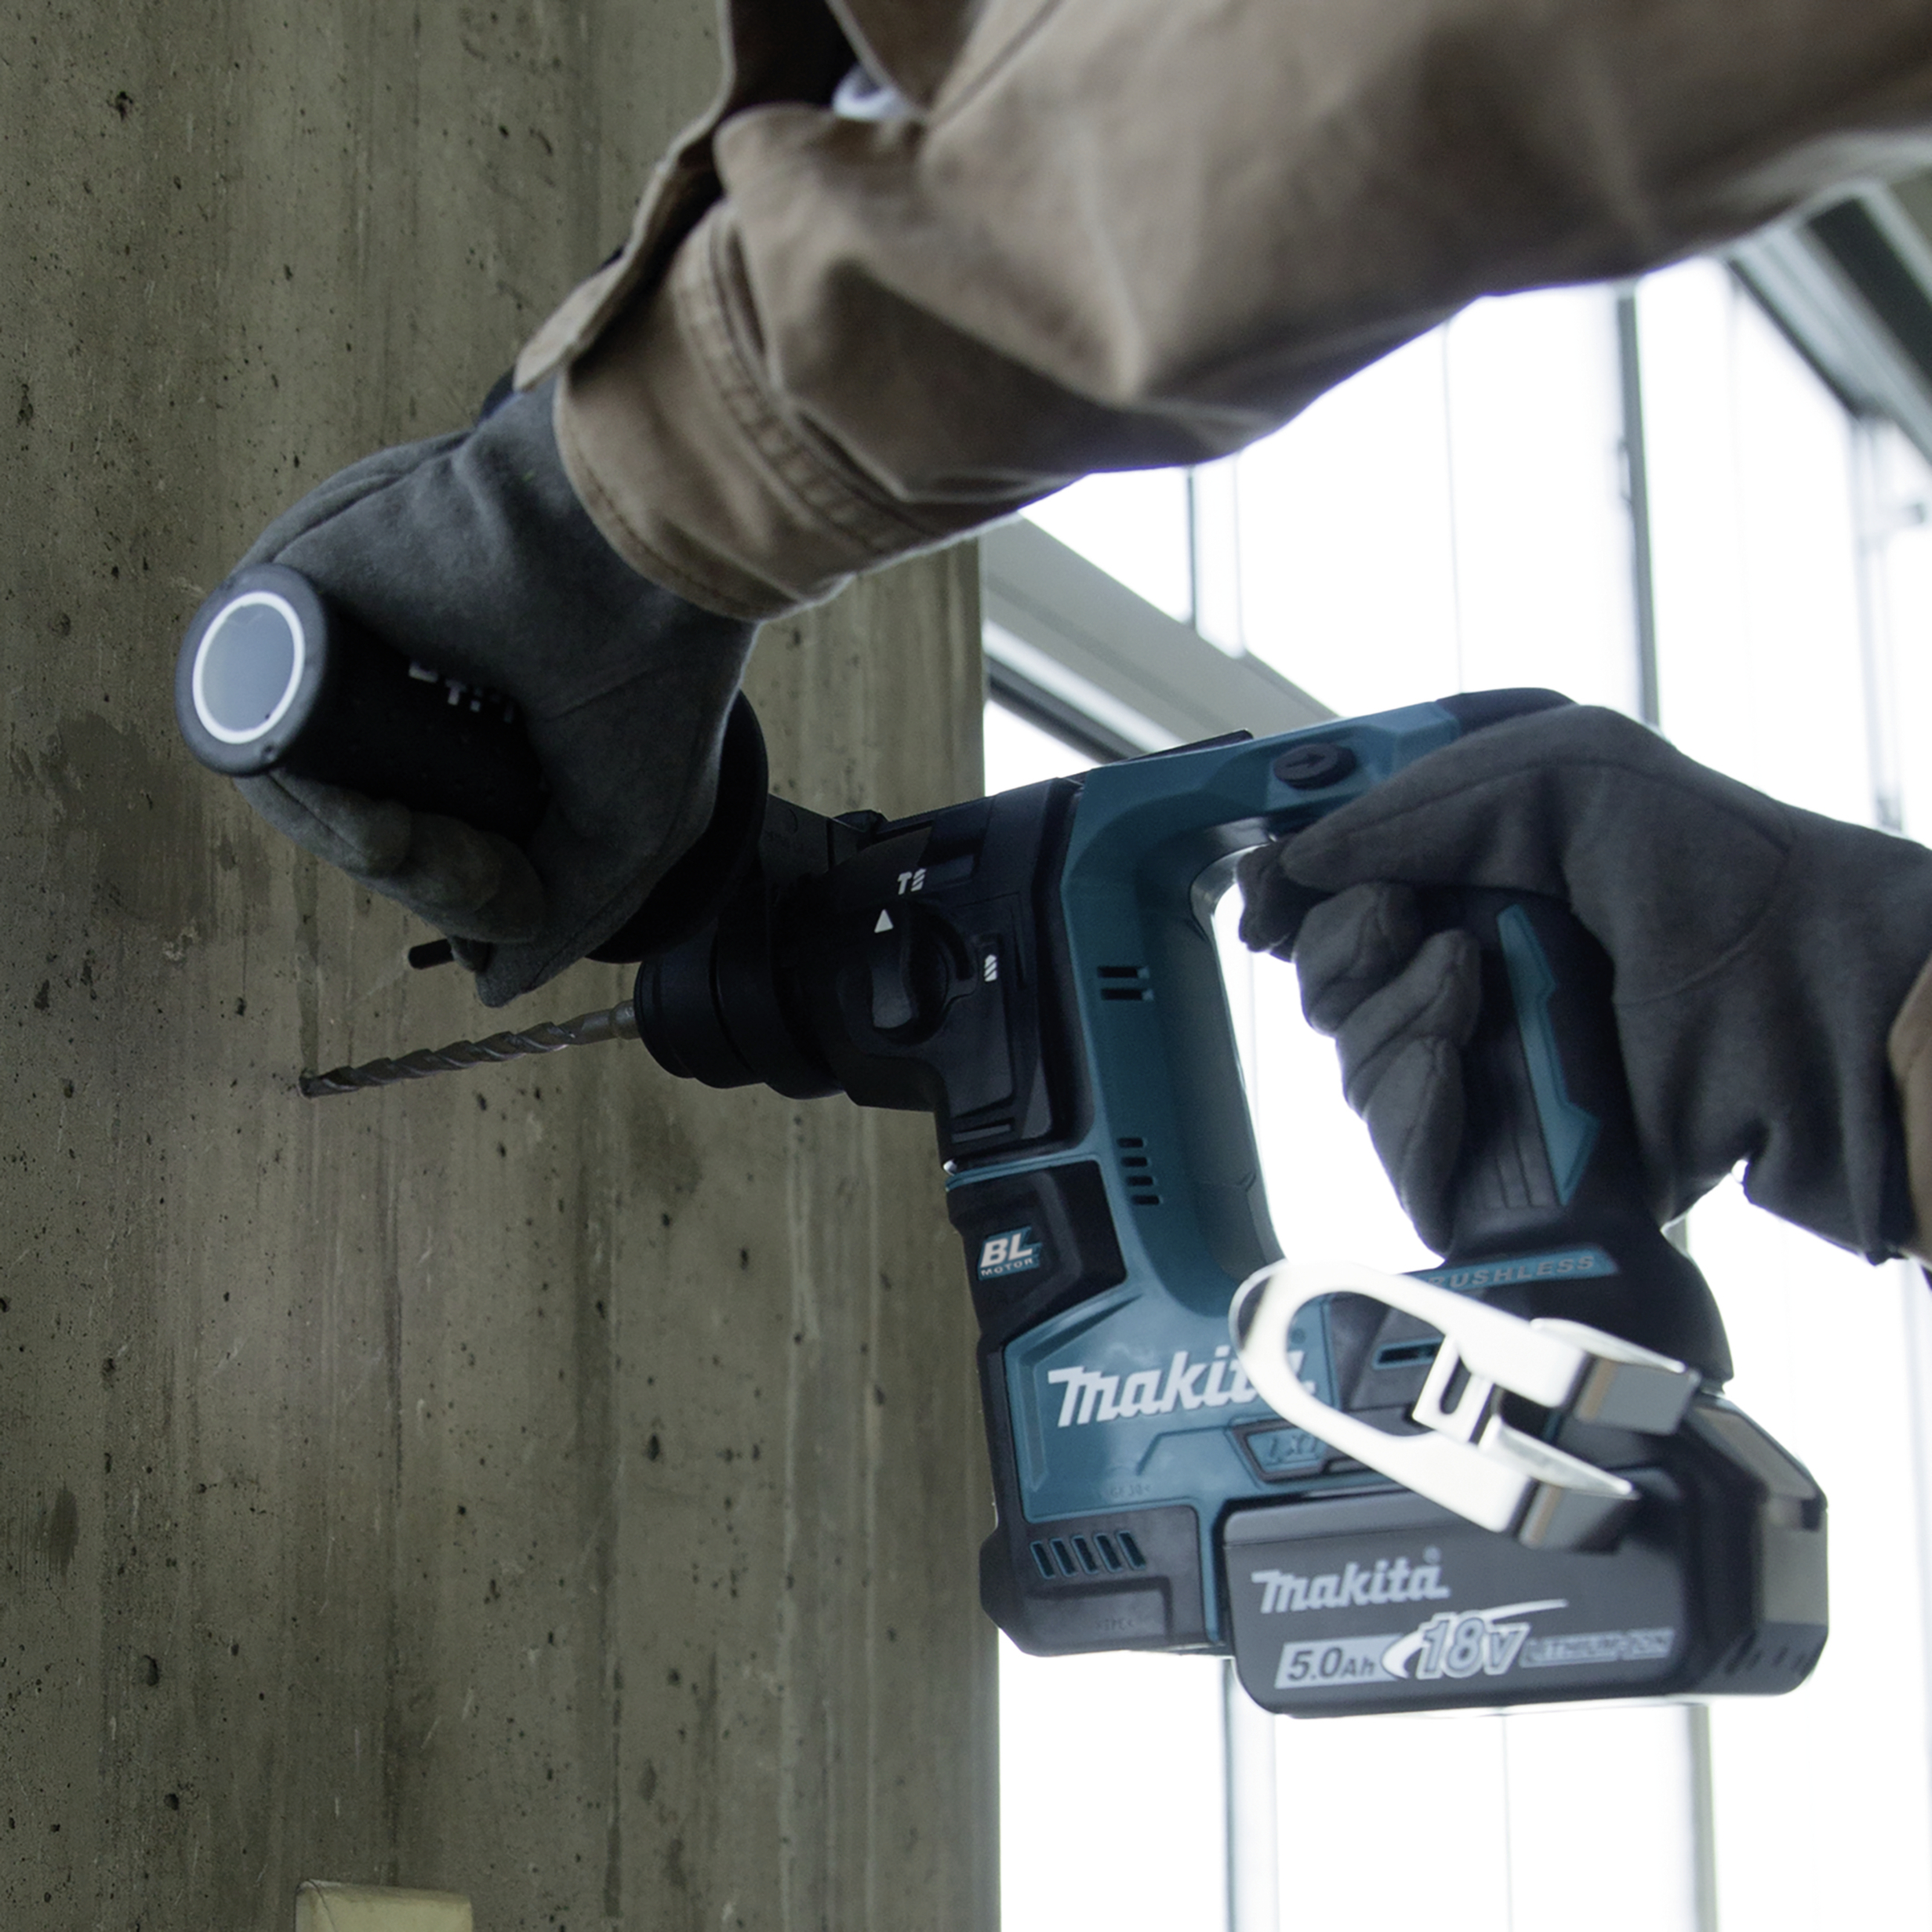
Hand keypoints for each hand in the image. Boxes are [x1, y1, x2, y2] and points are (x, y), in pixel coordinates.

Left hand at [224, 382, 755, 1006]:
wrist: (641, 559)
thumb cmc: (656, 676)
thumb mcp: (627, 834)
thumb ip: (559, 913)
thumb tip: (493, 984)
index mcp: (474, 723)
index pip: (428, 840)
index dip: (468, 890)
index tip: (525, 892)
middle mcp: (402, 685)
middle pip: (361, 828)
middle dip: (426, 876)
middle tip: (500, 870)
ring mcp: (341, 645)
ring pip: (303, 797)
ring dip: (375, 852)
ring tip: (441, 827)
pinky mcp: (282, 602)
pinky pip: (249, 735)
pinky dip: (312, 797)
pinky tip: (382, 806)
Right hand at [1237, 705, 1931, 1259]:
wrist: (1799, 1008)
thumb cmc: (1711, 873)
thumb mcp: (1561, 776)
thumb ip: (1412, 804)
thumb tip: (1294, 864)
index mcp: (1480, 871)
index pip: (1341, 877)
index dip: (1290, 877)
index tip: (1265, 881)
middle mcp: (1470, 960)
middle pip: (1320, 966)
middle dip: (1342, 939)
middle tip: (1405, 920)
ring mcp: (1479, 1057)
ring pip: (1345, 1046)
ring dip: (1392, 1011)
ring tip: (1475, 988)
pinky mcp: (1488, 1149)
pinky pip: (1387, 1131)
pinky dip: (1409, 1098)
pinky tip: (1458, 1068)